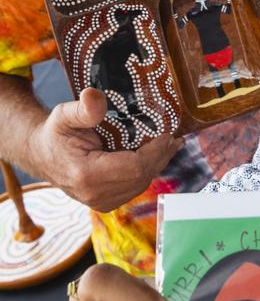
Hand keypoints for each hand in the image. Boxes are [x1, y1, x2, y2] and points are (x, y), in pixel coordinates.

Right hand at [28, 87, 181, 211]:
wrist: (42, 155)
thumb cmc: (54, 135)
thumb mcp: (64, 115)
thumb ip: (83, 108)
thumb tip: (96, 97)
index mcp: (86, 175)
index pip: (135, 167)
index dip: (156, 151)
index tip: (168, 134)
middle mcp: (95, 195)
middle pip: (142, 177)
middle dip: (161, 156)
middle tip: (175, 137)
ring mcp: (101, 203)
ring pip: (141, 183)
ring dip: (157, 163)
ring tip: (169, 144)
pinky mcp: (106, 203)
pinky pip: (135, 186)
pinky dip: (147, 170)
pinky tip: (155, 155)